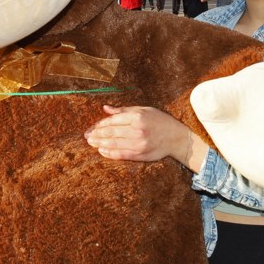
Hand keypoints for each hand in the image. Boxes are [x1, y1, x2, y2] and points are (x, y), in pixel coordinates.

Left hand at [85, 105, 204, 169]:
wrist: (176, 137)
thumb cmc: (159, 121)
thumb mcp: (143, 110)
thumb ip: (123, 110)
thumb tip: (105, 108)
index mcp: (137, 116)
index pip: (112, 121)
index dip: (99, 125)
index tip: (91, 128)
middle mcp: (137, 130)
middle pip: (111, 133)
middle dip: (97, 135)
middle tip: (87, 137)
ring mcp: (139, 143)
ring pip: (114, 144)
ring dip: (100, 144)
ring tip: (91, 143)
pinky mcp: (141, 154)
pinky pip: (121, 154)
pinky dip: (110, 153)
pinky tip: (102, 151)